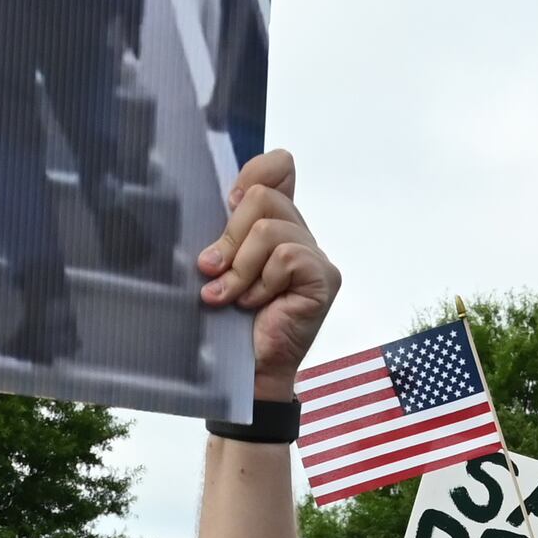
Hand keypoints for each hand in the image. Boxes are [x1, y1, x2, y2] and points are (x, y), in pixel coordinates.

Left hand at [197, 150, 336, 397]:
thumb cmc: (229, 319)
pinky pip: (285, 258)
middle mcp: (299, 233)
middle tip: (213, 270)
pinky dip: (261, 284)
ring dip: (240, 268)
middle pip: (262, 196)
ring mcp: (315, 255)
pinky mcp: (324, 277)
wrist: (245, 370)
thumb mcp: (220, 265)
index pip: (278, 166)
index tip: (228, 205)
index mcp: (275, 222)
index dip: (253, 174)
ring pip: (268, 229)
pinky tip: (256, 305)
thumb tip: (225, 199)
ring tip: (229, 297)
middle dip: (230, 236)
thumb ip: (225, 232)